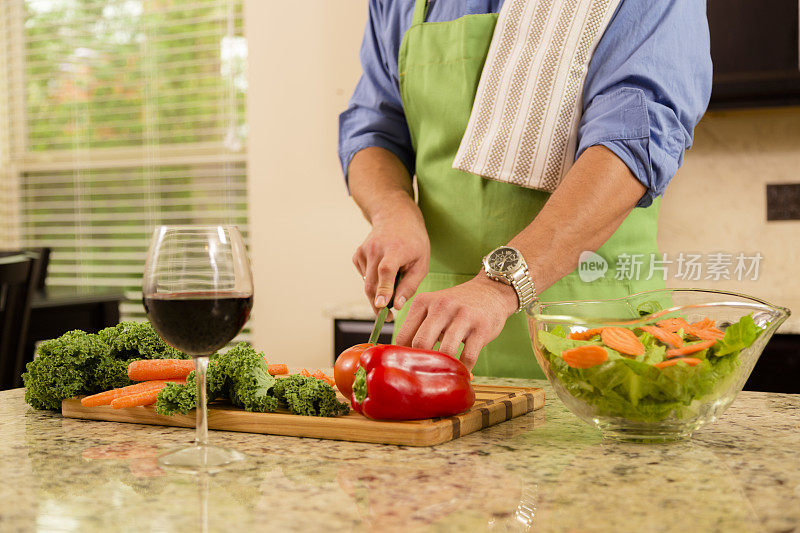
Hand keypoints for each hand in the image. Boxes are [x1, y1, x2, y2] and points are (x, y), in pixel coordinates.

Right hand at [353, 204, 429, 316]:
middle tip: (388, 317)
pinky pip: (364, 277)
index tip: (381, 306)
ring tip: (393, 283)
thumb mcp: (421, 263)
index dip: (384, 289)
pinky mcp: (357, 254)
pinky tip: (383, 271)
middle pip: (373, 283)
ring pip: (367, 283)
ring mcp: (364, 250)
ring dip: (378, 292)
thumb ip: (410, 285)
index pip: (386, 271)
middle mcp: (376, 248)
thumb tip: (397, 306)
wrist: (396, 218)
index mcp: (396, 249)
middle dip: (378, 304)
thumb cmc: (413, 243)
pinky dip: (373, 281)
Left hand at [395, 275, 517, 369]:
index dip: (404, 356)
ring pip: (446, 351)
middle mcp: (441, 306)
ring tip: (444, 374)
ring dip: (444, 367)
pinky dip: (463, 369)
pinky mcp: (481, 327)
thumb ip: (418, 327)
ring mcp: (463, 316)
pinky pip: (468, 356)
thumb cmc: (456, 306)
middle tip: (425, 375)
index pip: (403, 336)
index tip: (408, 368)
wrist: (490, 291)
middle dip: (422, 362)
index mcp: (423, 302)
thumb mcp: (433, 307)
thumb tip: (404, 358)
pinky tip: (461, 372)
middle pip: (421, 343)